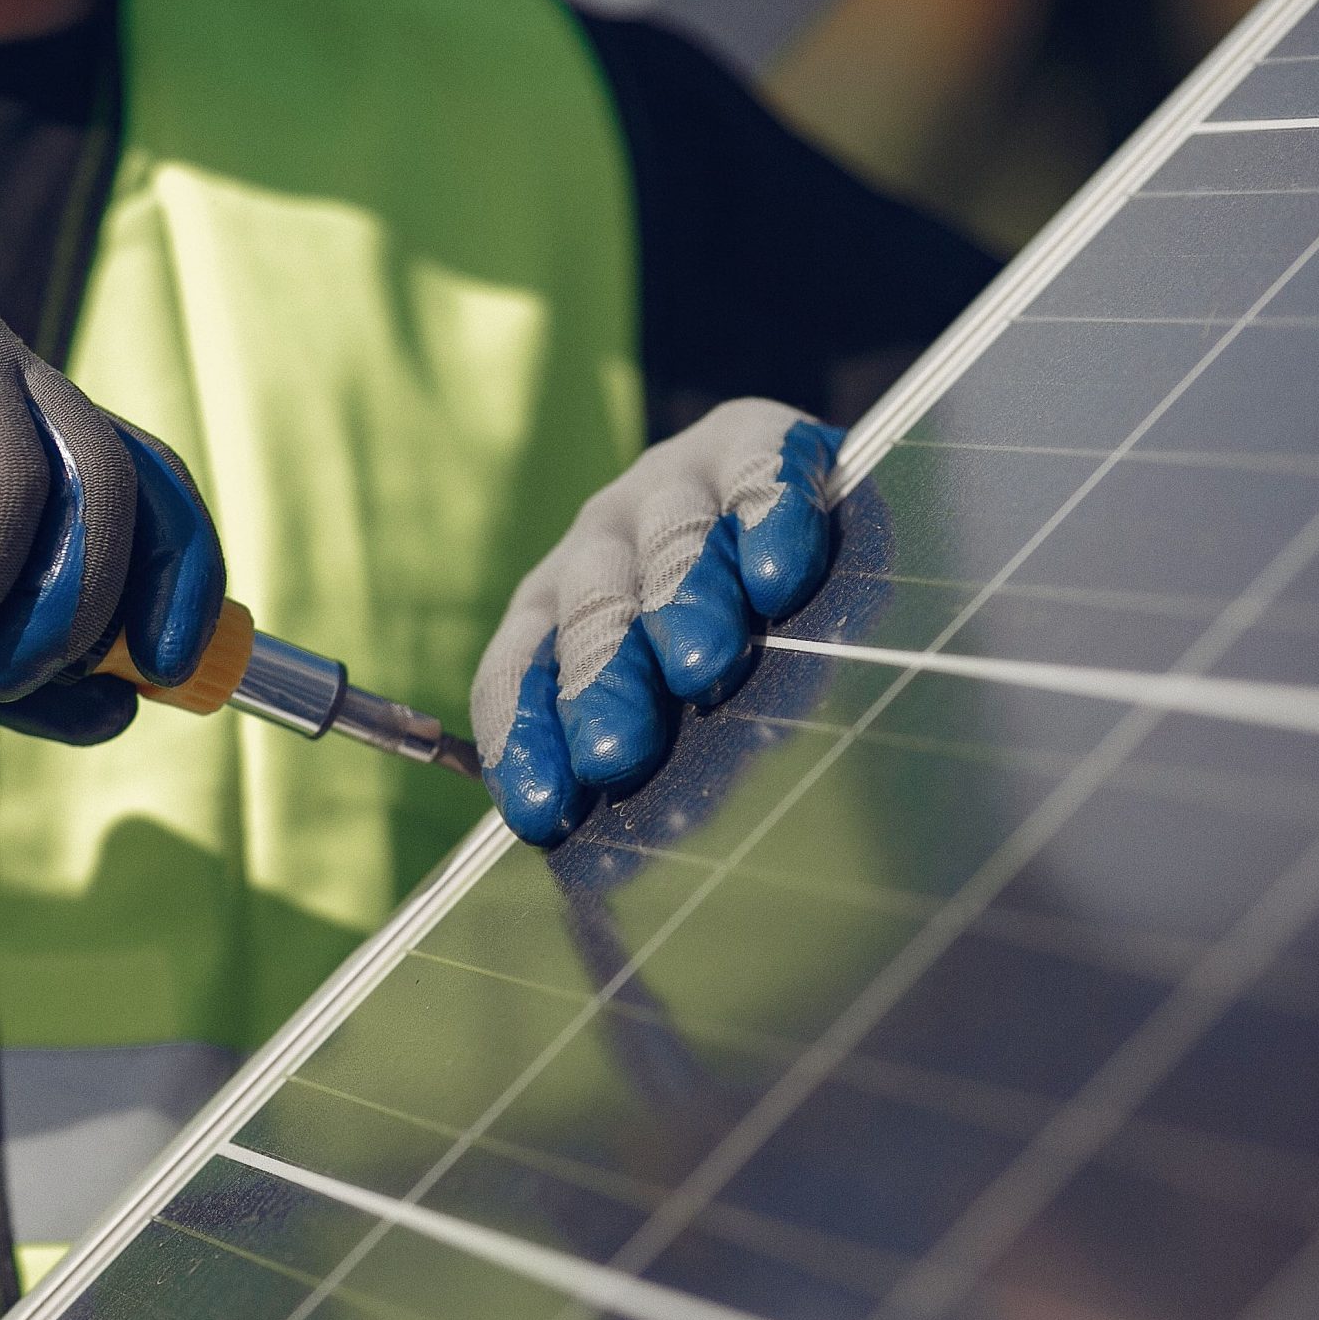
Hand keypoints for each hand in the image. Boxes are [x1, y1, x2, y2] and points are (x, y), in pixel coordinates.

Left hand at [470, 399, 841, 845]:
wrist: (801, 510)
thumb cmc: (730, 646)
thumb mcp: (670, 711)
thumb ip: (639, 768)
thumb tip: (608, 880)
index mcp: (554, 610)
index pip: (517, 673)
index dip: (525, 739)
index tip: (545, 813)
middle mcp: (600, 542)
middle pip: (589, 612)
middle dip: (600, 683)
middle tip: (615, 750)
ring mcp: (674, 484)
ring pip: (668, 544)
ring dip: (680, 602)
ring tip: (702, 665)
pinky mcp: (756, 440)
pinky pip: (755, 472)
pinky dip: (766, 515)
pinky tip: (779, 570)